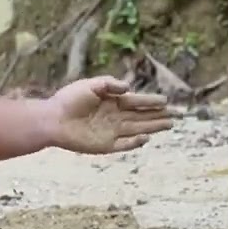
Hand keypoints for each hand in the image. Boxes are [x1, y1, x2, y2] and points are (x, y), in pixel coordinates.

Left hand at [47, 76, 173, 153]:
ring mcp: (110, 132)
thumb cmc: (68, 100)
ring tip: (169, 125)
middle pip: (140, 117)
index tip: (165, 101)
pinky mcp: (104, 145)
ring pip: (137, 129)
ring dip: (152, 127)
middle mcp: (113, 117)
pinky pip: (124, 145)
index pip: (136, 102)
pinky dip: (135, 142)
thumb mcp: (90, 85)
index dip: (150, 101)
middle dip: (157, 116)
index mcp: (110, 102)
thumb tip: (128, 88)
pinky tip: (146, 137)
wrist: (52, 119)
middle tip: (175, 115)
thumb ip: (109, 84)